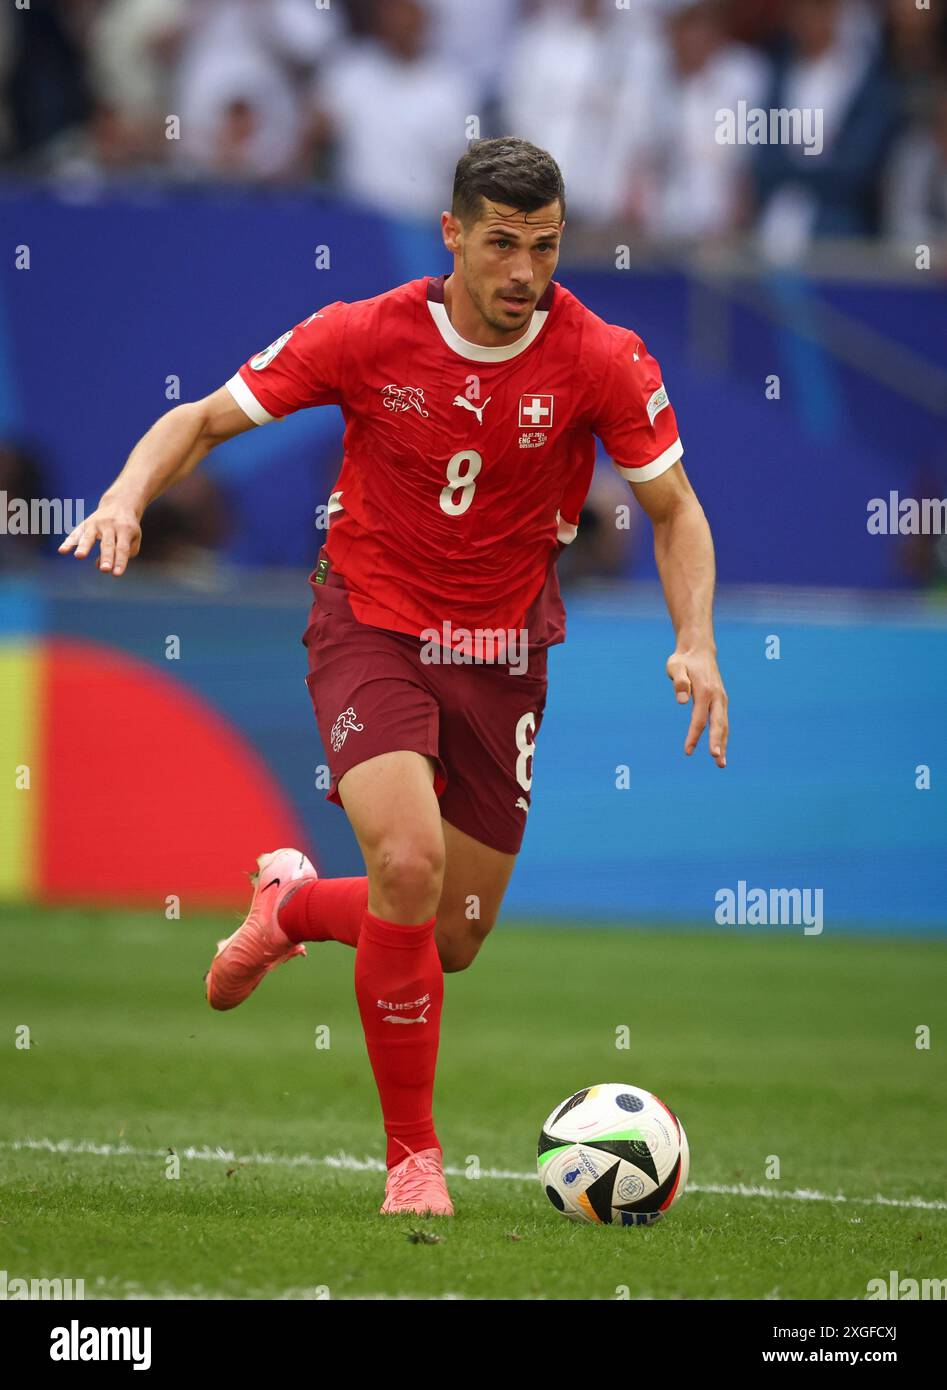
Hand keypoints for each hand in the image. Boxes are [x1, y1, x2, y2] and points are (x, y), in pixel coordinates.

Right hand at [58, 497, 141, 575]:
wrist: (119, 504)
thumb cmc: (127, 528)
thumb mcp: (134, 538)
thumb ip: (124, 553)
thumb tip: (100, 566)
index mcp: (125, 529)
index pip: (122, 548)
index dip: (120, 562)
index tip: (116, 574)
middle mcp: (110, 526)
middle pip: (108, 543)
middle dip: (106, 557)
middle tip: (105, 570)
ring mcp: (96, 524)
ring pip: (89, 537)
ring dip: (84, 547)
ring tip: (80, 556)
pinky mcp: (85, 524)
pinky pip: (76, 534)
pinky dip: (69, 542)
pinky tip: (62, 551)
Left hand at [666, 647, 727, 767]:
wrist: (699, 650)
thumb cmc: (683, 660)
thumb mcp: (675, 666)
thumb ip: (679, 682)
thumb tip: (681, 701)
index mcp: (705, 691)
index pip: (699, 718)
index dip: (694, 736)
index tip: (688, 751)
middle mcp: (717, 697)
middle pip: (718, 724)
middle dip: (718, 743)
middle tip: (717, 760)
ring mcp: (721, 700)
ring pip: (724, 725)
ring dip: (723, 744)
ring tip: (721, 764)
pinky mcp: (721, 702)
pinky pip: (723, 722)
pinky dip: (723, 737)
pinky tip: (721, 750)